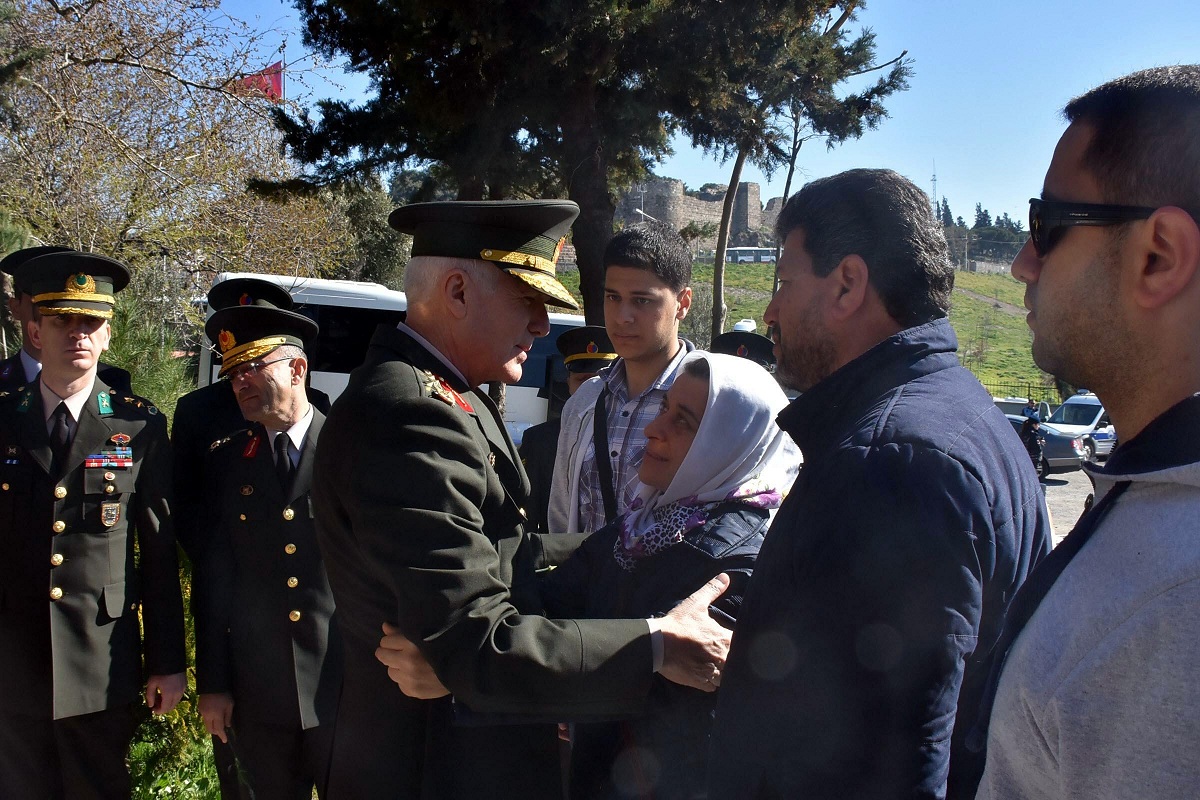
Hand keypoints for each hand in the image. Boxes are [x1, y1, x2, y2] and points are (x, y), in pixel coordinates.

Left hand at [145, 672, 185, 715]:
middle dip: (163, 708)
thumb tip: (150, 706)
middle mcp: (177, 694)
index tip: (152, 709)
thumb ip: (150, 696)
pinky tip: (167, 692)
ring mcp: (182, 690)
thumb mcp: (151, 684)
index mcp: (169, 694)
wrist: (171, 661)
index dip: (158, 711)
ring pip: (176, 702)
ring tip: (161, 696)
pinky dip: (173, 698)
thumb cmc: (159, 673)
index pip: (164, 709)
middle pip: (171, 707)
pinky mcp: (185, 685)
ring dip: (168, 703)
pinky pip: (179, 696)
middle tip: (155, 703)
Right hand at [198, 692, 233, 742]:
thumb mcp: (230, 705)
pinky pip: (204, 718)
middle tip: (222, 732)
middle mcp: (208, 716)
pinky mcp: (199, 709)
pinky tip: (214, 717)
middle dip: (216, 732)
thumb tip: (227, 726)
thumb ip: (228, 716)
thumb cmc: (224, 694)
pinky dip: (209, 720)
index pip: (219, 729)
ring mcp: (202, 712)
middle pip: (210, 729)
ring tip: (218, 725)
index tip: (225, 741)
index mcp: (216, 715)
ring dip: (212, 727)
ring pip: (206, 725)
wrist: (212, 685)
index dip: (222, 735)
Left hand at [377, 622, 449, 698]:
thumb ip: (402, 630)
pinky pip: (399, 684)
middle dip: (389, 653)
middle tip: (399, 653)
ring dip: (397, 667)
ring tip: (410, 665)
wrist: (463, 668)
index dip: (391, 641)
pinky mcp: (412, 691)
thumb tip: (384, 626)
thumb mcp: (424, 632)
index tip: (399, 642)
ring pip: (390, 671)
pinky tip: (416, 676)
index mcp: (411, 642)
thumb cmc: (444, 646)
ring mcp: (409, 678)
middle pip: (382, 656)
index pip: (385, 641)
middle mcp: (408, 661)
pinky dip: (405, 680)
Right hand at [657, 573, 731, 692]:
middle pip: (737, 663)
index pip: (743, 645)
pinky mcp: (702, 683)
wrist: (658, 644)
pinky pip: (714, 687)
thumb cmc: (678, 624)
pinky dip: (712, 683)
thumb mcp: (695, 603)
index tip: (739, 644)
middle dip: (734, 660)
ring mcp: (713, 672)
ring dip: (724, 673)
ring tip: (717, 667)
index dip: (742, 645)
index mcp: (725, 639)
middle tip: (726, 656)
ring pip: (727, 677)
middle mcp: (723, 657)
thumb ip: (712, 590)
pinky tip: (707, 676)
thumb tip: (725, 577)